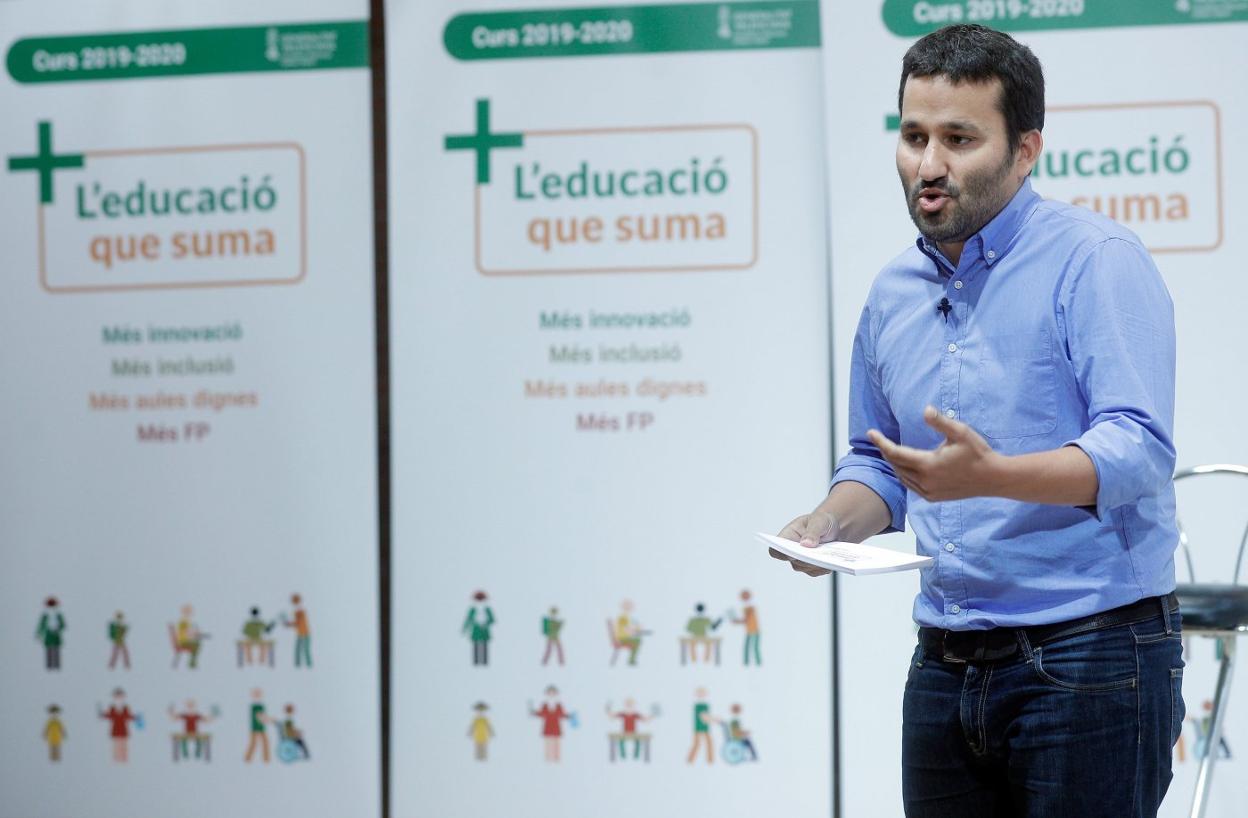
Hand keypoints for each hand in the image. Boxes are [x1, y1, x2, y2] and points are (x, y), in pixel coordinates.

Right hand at [771, 510, 838, 576]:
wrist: (833, 528)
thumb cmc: (821, 521)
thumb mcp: (819, 521)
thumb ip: (812, 532)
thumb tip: (805, 544)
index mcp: (787, 536)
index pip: (776, 549)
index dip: (780, 553)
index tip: (791, 554)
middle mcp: (792, 550)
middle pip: (793, 562)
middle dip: (806, 560)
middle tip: (817, 556)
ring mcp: (801, 560)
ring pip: (805, 568)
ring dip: (816, 564)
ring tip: (827, 557)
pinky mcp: (812, 566)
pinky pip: (816, 571)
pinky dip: (824, 567)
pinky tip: (830, 560)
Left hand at [866, 406, 1003, 501]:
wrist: (994, 478)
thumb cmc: (978, 453)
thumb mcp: (960, 432)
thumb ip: (941, 422)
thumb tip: (925, 410)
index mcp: (928, 465)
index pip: (895, 453)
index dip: (881, 442)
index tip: (870, 432)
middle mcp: (925, 481)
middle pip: (896, 465)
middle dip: (886, 452)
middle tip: (879, 439)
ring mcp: (929, 492)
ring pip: (902, 477)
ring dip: (894, 464)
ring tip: (889, 451)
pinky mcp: (934, 498)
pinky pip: (911, 486)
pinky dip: (904, 475)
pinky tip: (904, 468)